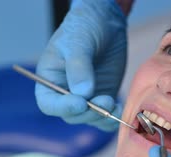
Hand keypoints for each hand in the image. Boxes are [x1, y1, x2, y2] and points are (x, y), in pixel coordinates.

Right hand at [35, 0, 126, 130]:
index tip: (81, 103)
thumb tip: (83, 93)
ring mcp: (85, 98)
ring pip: (90, 118)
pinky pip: (106, 117)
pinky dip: (114, 119)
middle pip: (72, 115)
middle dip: (89, 112)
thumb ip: (79, 67)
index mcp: (49, 80)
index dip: (63, 108)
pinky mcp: (102, 99)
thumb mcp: (78, 43)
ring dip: (103, 116)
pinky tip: (121, 110)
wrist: (105, 23)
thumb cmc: (84, 28)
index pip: (49, 104)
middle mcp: (65, 93)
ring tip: (114, 104)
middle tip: (105, 101)